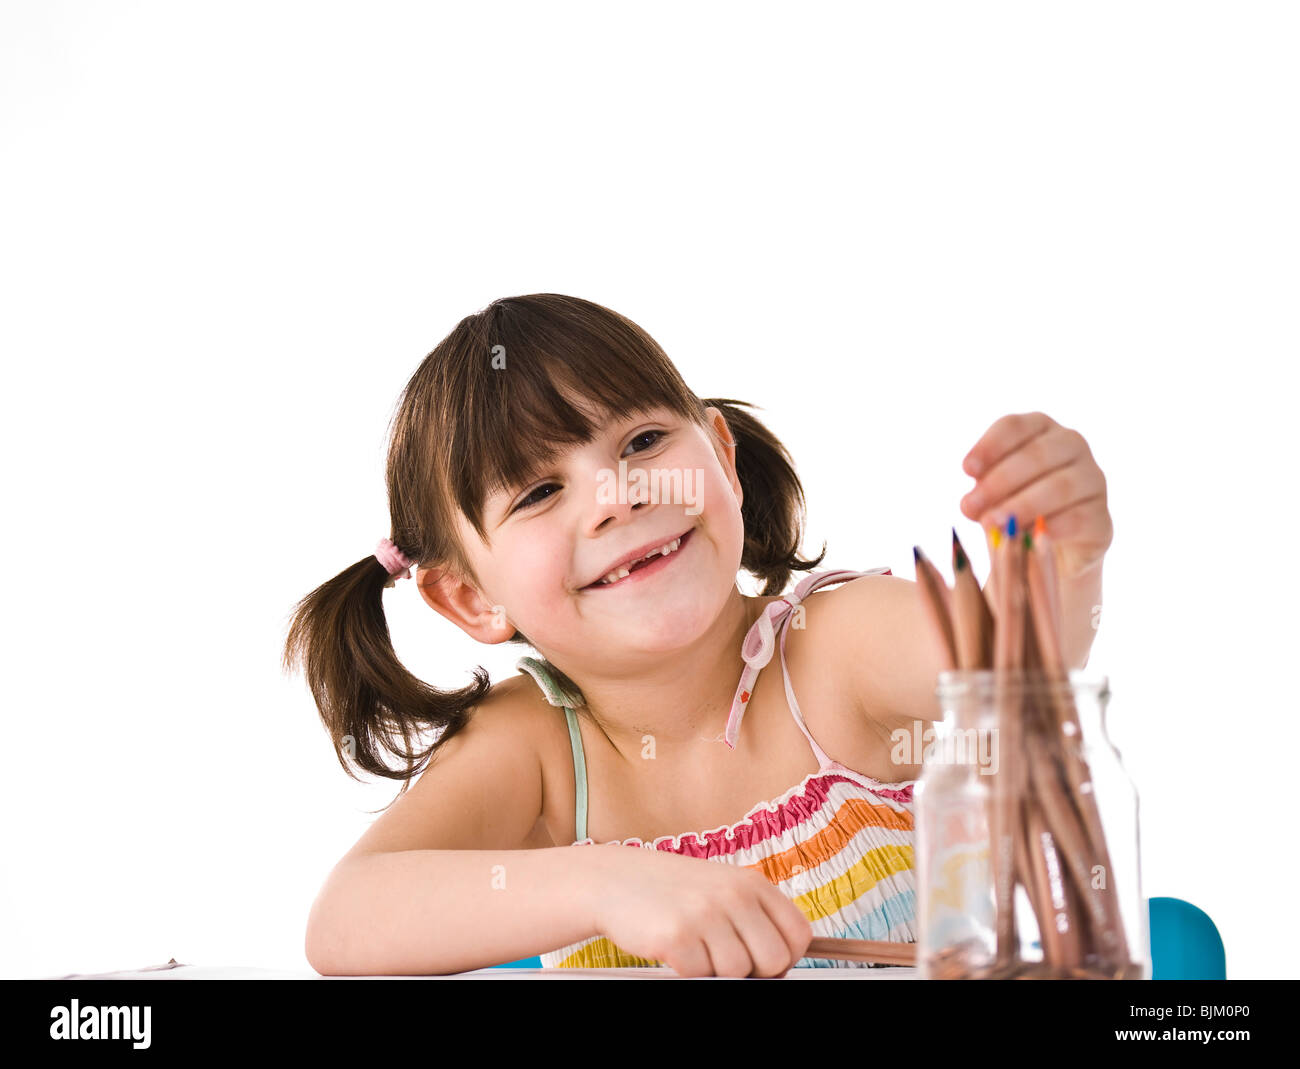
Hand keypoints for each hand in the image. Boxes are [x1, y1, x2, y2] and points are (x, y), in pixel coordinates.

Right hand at [588, 846, 812, 977]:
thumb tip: (779, 966)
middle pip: (774, 960)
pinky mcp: (677, 936)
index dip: (786, 957)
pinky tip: (675, 947)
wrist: (614, 880)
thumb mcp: (721, 889)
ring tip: (696, 947)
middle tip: (726, 960)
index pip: (799, 934)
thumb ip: (753, 918)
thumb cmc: (671, 890)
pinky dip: (688, 970)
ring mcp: (706, 914)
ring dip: (716, 970)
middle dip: (755, 972)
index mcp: (751, 883)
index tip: (764, 960)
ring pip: (738, 973)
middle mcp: (733, 894)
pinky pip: (700, 976)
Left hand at [958, 411, 1111, 580]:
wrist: (1051, 549)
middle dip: (999, 481)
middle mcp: (1072, 445)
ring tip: (991, 523)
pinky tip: (1024, 538)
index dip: (989, 446)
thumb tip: (970, 504)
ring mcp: (1093, 479)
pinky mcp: (1102, 517)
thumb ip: (982, 494)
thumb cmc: (1014, 508)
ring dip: (1020, 506)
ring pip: (1059, 486)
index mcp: (1040, 429)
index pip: (1014, 426)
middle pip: (1036, 455)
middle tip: (969, 506)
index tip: (966, 469)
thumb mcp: (992, 495)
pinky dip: (1048, 528)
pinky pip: (1077, 518)